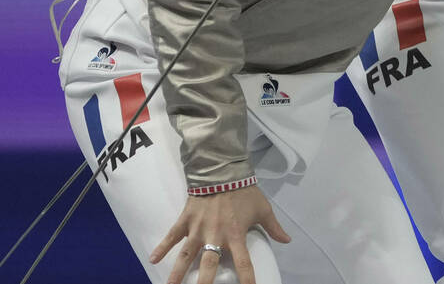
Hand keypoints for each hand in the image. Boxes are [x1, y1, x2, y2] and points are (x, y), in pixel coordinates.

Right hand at [150, 186, 290, 283]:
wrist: (222, 173)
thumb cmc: (244, 192)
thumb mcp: (263, 209)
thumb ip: (274, 227)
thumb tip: (287, 240)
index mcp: (236, 235)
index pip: (243, 262)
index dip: (246, 278)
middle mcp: (215, 236)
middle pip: (209, 265)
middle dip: (204, 282)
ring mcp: (197, 229)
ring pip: (186, 255)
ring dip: (177, 272)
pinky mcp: (185, 220)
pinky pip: (171, 236)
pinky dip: (162, 247)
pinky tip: (152, 260)